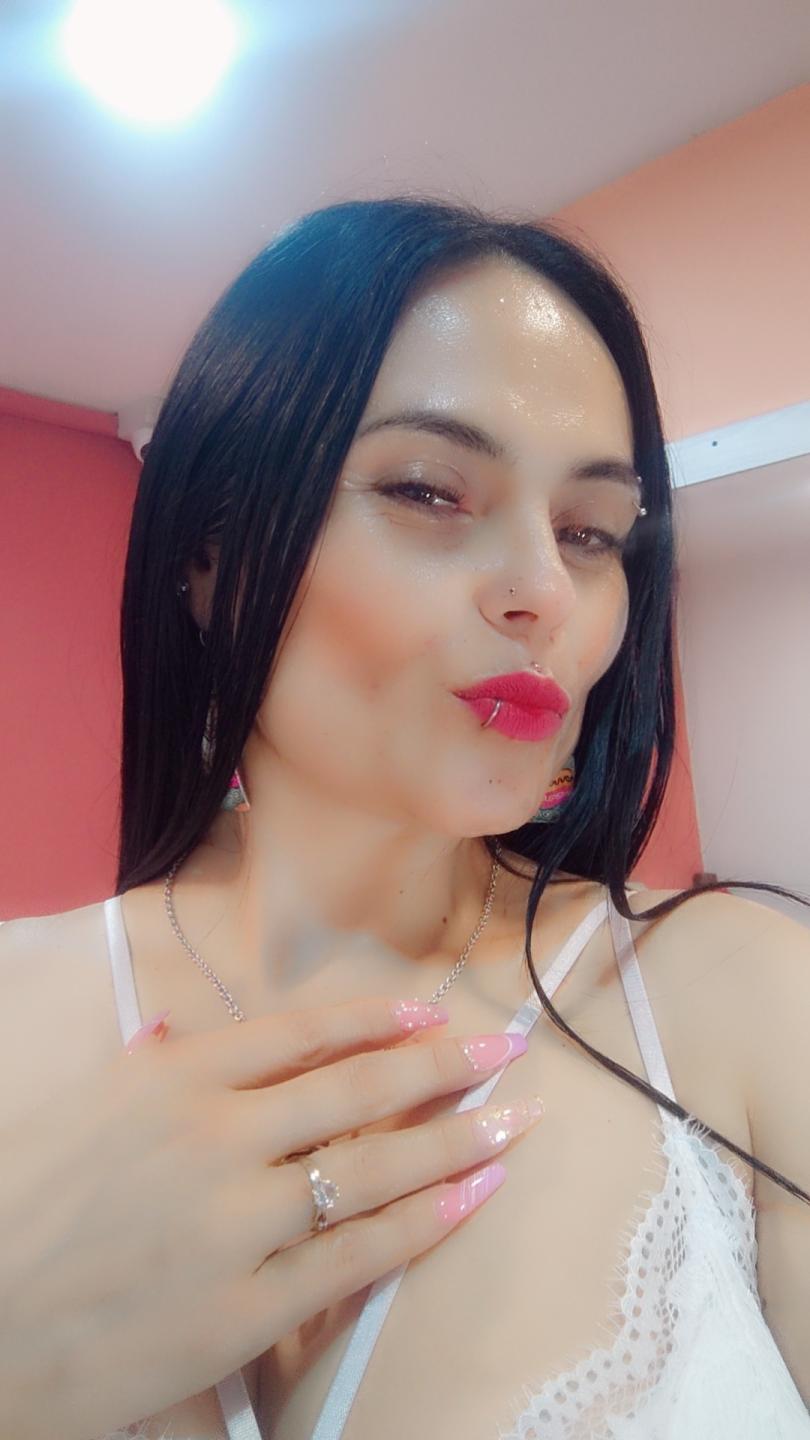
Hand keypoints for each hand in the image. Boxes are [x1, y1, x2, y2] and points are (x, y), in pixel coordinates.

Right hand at [0, 992, 539, 1439]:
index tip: (427, 1013)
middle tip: (503, 1049)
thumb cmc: (26, 1203)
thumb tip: (181, 1035)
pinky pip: (356, 1253)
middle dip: (440, 1066)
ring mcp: (237, 1222)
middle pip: (354, 1090)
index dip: (373, 1021)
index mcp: (174, 1079)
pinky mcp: (247, 1306)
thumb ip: (145, 1070)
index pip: (299, 1036)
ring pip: (372, 1166)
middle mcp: (216, 1135)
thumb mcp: (82, 1111)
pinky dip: (425, 1221)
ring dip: (455, 1138)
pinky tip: (473, 1196)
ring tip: (513, 1119)